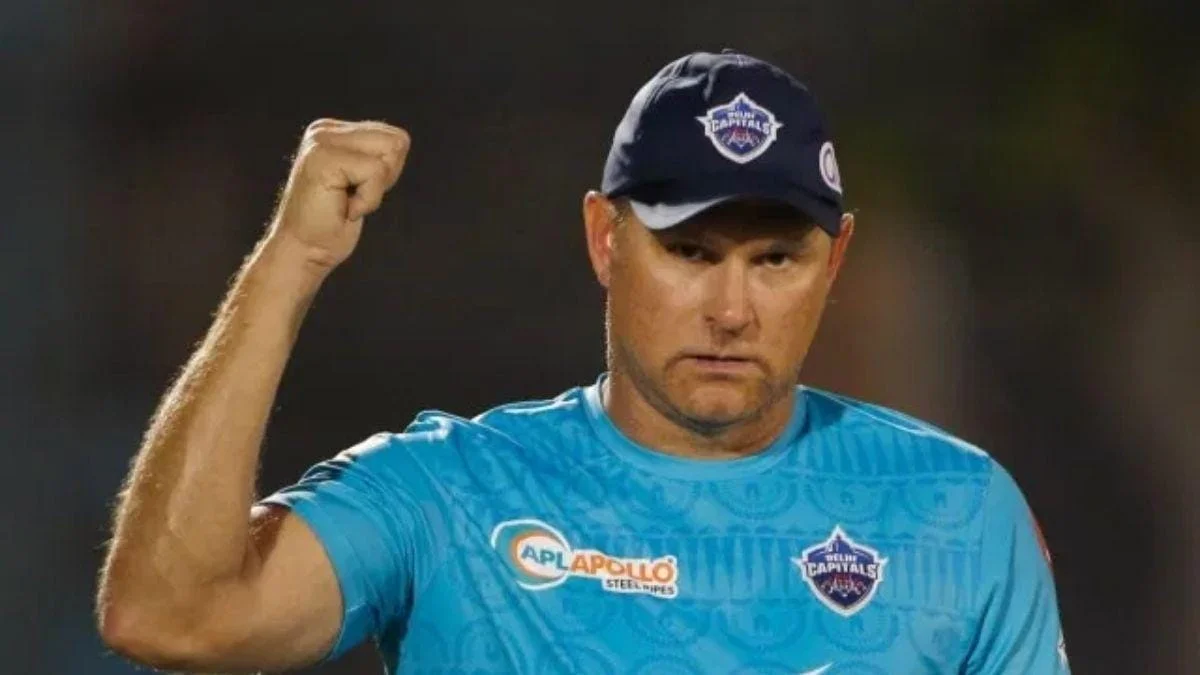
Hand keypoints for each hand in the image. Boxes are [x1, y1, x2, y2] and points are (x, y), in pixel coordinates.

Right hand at [270, 119, 409, 270]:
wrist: (303, 251)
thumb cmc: (332, 224)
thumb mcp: (361, 180)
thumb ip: (375, 155)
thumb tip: (400, 140)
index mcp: (333, 132)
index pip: (394, 136)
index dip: (389, 172)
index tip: (357, 191)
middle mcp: (324, 130)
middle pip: (396, 141)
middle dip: (386, 177)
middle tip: (353, 197)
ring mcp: (321, 142)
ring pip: (389, 153)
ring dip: (375, 188)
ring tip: (347, 200)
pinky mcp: (324, 158)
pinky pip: (376, 172)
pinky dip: (368, 199)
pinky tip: (344, 209)